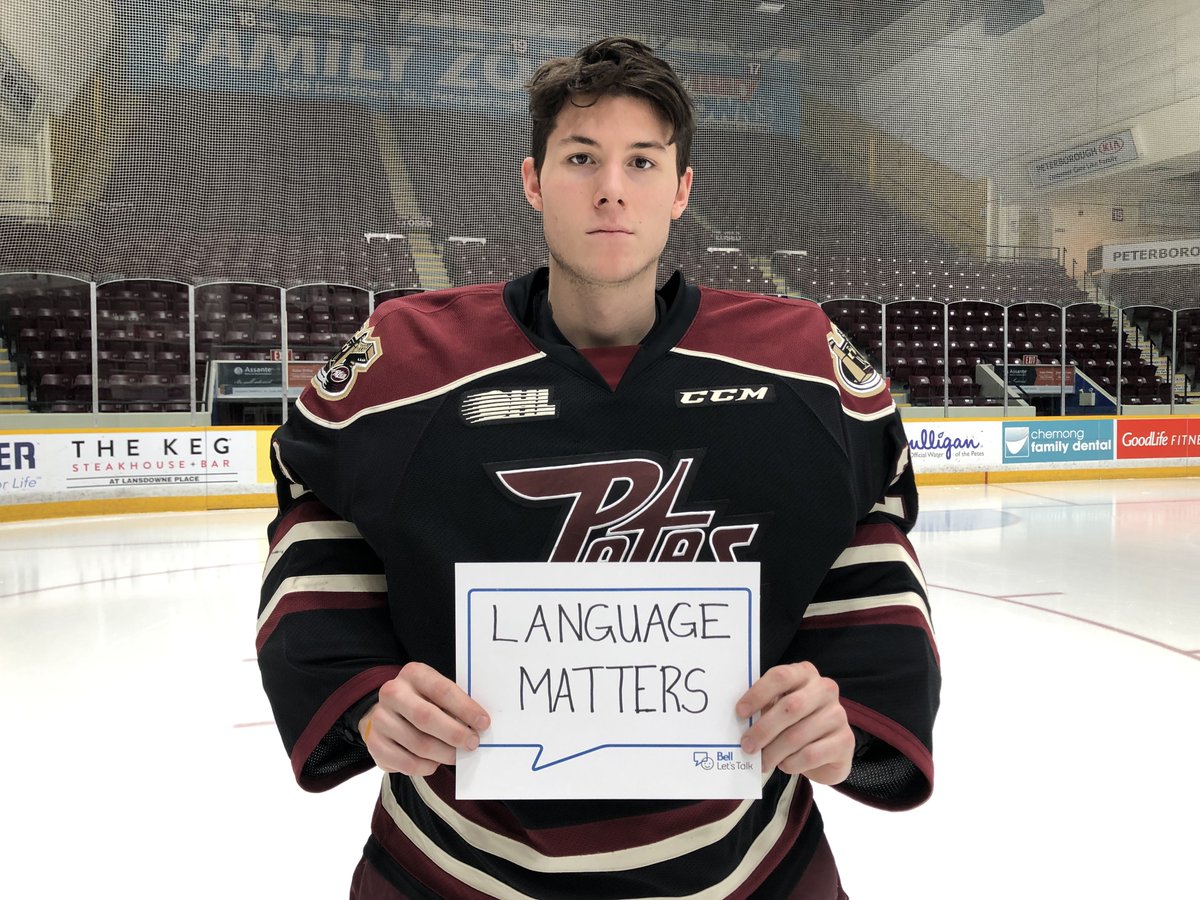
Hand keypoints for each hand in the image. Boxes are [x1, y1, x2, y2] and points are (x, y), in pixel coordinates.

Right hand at [358, 661, 490, 776]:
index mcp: (413, 674)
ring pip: (418, 744)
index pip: (442, 690)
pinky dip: (426, 766)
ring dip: (444, 753)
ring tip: (455, 755)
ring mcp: (380, 718)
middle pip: (426, 717)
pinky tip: (434, 762)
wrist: (387, 713)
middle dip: (454, 733)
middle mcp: (392, 693)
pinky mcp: (374, 744)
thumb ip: (455, 705)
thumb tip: (479, 726)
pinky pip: (406, 763)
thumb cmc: (424, 702)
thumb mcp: (437, 694)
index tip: (483, 722)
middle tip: (473, 743)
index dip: (465, 708)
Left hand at [735, 661, 853, 784]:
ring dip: (774, 752)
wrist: (827, 750)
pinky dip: (792, 763)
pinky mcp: (845, 741)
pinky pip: (811, 754)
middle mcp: (825, 689)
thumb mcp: (778, 708)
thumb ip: (763, 708)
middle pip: (789, 707)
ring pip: (798, 735)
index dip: (758, 694)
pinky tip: (785, 764)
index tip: (740, 712)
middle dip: (763, 729)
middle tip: (747, 746)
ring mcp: (838, 714)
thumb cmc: (795, 723)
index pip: (780, 677)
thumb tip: (739, 721)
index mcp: (804, 674)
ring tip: (762, 762)